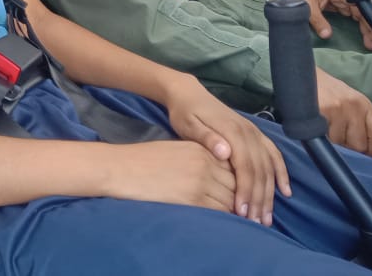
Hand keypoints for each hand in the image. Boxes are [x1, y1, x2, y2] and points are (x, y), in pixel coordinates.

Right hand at [105, 140, 237, 213]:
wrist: (121, 168)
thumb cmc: (144, 161)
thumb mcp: (177, 152)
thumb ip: (199, 161)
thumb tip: (217, 179)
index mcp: (201, 149)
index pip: (233, 166)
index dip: (241, 182)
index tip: (243, 195)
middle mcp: (204, 162)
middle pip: (236, 182)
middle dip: (243, 197)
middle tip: (249, 211)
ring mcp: (200, 179)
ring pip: (231, 198)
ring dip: (237, 210)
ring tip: (241, 219)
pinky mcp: (193, 198)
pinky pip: (219, 210)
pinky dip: (226, 217)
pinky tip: (226, 222)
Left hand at [164, 76, 290, 225]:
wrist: (189, 93)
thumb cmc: (185, 112)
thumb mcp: (189, 124)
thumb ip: (207, 139)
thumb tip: (226, 153)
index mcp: (233, 131)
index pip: (245, 167)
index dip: (245, 191)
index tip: (242, 212)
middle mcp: (248, 132)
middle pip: (259, 170)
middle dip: (259, 198)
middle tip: (256, 223)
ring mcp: (254, 133)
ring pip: (268, 166)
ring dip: (270, 193)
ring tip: (267, 217)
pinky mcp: (255, 134)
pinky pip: (274, 155)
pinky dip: (281, 173)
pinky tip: (285, 191)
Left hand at [277, 0, 371, 50]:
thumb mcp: (306, 7)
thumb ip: (317, 21)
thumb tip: (327, 35)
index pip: (357, 1)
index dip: (370, 7)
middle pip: (361, 11)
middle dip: (370, 25)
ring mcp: (342, 2)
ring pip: (359, 16)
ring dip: (367, 29)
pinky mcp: (340, 8)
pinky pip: (354, 17)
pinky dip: (361, 27)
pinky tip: (368, 36)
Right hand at [315, 69, 371, 155]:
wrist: (298, 73)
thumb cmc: (321, 91)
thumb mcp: (347, 102)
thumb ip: (359, 122)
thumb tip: (366, 150)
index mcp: (364, 105)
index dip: (371, 152)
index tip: (361, 156)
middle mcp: (355, 106)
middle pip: (361, 147)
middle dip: (348, 151)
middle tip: (336, 141)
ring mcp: (340, 109)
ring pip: (341, 145)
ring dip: (332, 145)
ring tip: (323, 131)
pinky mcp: (324, 111)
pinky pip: (326, 139)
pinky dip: (320, 139)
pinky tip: (315, 129)